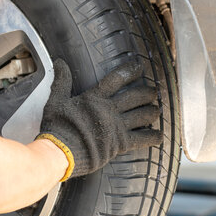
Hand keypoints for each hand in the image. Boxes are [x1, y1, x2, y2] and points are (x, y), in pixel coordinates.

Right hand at [38, 59, 161, 179]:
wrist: (60, 152)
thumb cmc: (56, 128)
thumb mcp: (55, 101)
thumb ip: (61, 81)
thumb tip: (60, 63)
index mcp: (94, 98)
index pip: (116, 79)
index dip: (129, 71)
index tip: (139, 67)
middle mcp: (108, 110)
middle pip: (135, 96)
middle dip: (147, 93)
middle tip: (152, 92)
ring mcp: (116, 127)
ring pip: (142, 115)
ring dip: (152, 112)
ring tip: (156, 110)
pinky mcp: (120, 144)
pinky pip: (142, 139)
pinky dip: (153, 136)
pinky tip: (159, 135)